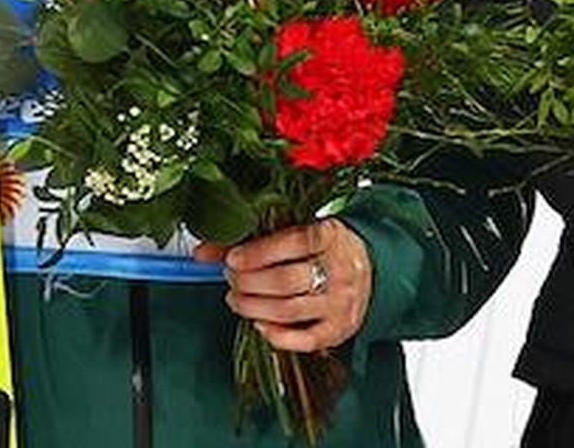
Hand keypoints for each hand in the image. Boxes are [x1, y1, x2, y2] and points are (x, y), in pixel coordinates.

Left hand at [196, 220, 372, 350]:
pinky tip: (259, 322)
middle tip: (232, 278)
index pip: (296, 241)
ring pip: (288, 310)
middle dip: (248, 282)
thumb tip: (203, 253)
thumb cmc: (323, 250)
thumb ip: (250, 241)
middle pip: (286, 280)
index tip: (233, 258)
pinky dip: (274, 334)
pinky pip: (302, 339)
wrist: (369, 270)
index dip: (259, 252)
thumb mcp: (296, 233)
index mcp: (332, 237)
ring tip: (237, 298)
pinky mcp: (339, 329)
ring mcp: (341, 302)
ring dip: (252, 307)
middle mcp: (341, 270)